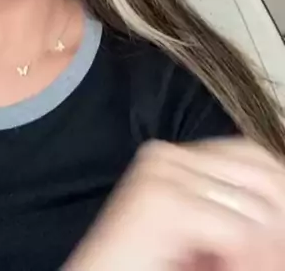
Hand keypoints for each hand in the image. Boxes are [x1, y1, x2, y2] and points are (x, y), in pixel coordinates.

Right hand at [64, 138, 284, 269]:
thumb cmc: (143, 268)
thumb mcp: (201, 240)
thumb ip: (235, 217)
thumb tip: (281, 215)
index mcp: (172, 158)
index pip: (252, 155)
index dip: (276, 196)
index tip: (278, 242)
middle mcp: (164, 156)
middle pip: (259, 172)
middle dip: (276, 224)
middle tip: (273, 261)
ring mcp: (160, 174)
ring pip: (255, 208)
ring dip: (264, 251)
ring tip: (247, 269)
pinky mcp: (161, 203)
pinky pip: (237, 231)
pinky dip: (247, 262)